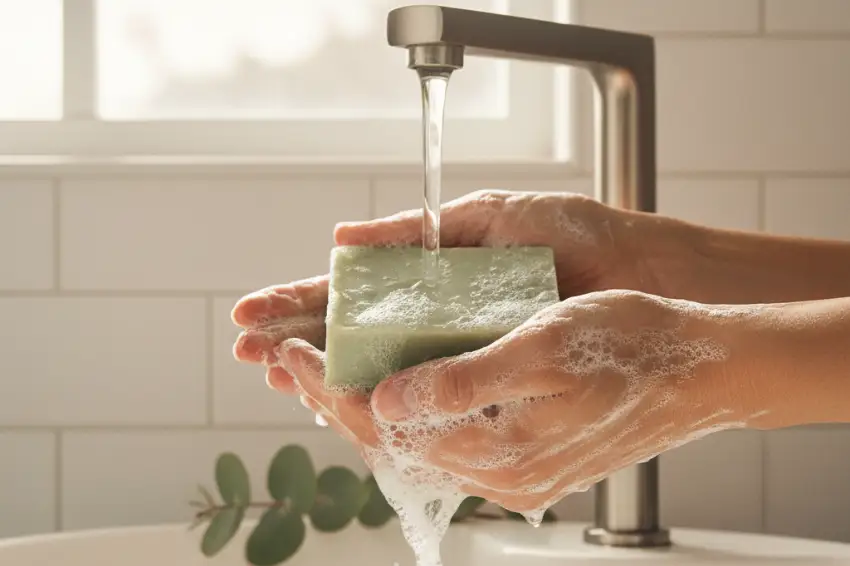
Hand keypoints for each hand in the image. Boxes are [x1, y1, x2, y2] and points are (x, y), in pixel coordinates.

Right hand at [232, 190, 669, 393]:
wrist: (639, 270)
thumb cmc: (572, 232)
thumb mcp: (487, 218)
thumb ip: (415, 230)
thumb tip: (342, 237)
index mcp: (434, 273)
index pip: (351, 293)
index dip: (300, 304)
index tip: (253, 315)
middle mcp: (441, 317)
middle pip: (353, 336)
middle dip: (296, 342)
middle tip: (248, 351)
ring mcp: (462, 350)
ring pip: (380, 370)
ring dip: (325, 374)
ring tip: (277, 374)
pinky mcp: (490, 375)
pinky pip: (428, 392)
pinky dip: (382, 397)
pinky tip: (342, 401)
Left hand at [277, 290, 764, 512]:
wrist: (699, 369)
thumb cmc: (631, 346)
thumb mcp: (544, 348)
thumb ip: (462, 383)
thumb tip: (387, 400)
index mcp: (496, 449)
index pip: (382, 424)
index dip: (327, 386)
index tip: (289, 348)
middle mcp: (497, 471)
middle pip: (388, 439)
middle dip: (331, 396)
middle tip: (288, 354)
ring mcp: (510, 467)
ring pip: (412, 439)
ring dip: (362, 404)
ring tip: (322, 368)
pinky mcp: (524, 453)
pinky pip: (444, 436)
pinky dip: (404, 409)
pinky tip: (388, 385)